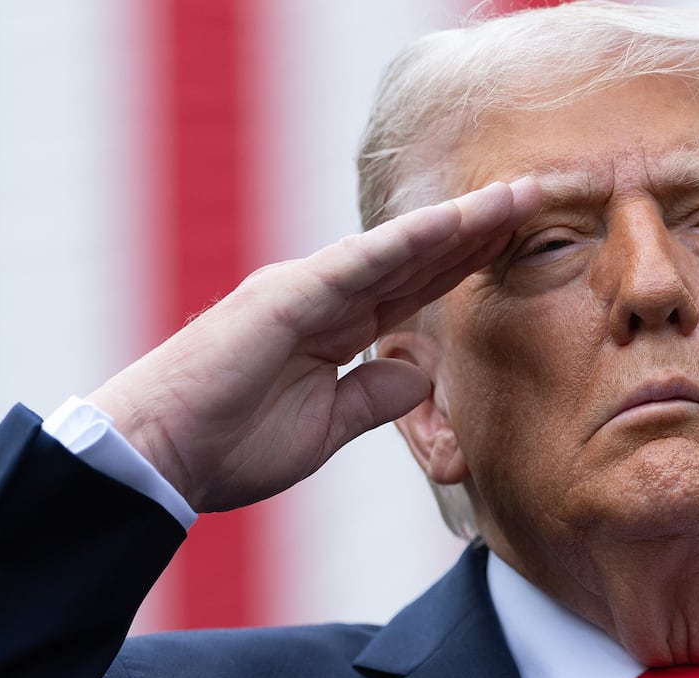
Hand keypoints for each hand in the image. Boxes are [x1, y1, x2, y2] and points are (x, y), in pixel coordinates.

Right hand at [88, 178, 541, 512]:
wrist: (160, 457)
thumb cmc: (228, 444)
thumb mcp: (325, 425)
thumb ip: (374, 394)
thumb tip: (420, 369)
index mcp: (333, 326)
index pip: (416, 286)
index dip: (468, 262)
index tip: (520, 241)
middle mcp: (323, 296)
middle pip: (418, 257)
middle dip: (479, 231)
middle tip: (538, 198)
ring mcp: (305, 291)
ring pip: (398, 249)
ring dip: (459, 224)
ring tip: (515, 198)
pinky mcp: (286, 298)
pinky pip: (359, 265)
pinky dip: (407, 243)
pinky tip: (453, 225)